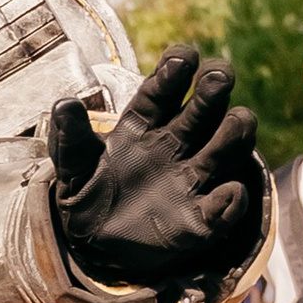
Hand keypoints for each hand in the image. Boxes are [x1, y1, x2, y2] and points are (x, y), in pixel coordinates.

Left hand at [48, 47, 266, 291]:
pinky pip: (223, 206)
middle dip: (213, 89)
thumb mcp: (71, 166)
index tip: (183, 56)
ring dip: (235, 132)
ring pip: (226, 147)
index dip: (174, 71)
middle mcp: (175, 144)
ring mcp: (193, 178)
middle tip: (217, 76)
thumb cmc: (88, 194)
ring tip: (238, 120)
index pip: (163, 90)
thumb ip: (69, 136)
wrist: (95, 246)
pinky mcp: (201, 217)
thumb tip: (64, 103)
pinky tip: (228, 193)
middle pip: (203, 109)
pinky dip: (229, 200)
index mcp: (143, 125)